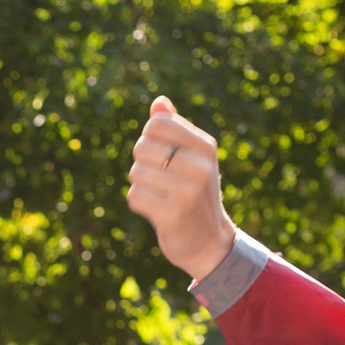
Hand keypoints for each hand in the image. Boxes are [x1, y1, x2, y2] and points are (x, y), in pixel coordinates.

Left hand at [126, 97, 237, 284]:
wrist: (209, 242)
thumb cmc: (194, 194)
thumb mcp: (192, 159)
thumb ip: (174, 130)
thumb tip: (159, 102)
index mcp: (206, 147)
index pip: (157, 123)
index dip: (148, 139)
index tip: (160, 156)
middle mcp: (200, 166)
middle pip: (142, 147)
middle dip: (142, 163)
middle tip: (159, 180)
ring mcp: (188, 191)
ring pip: (136, 172)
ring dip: (140, 185)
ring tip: (159, 196)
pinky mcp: (173, 214)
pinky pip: (135, 196)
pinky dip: (138, 203)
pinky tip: (155, 210)